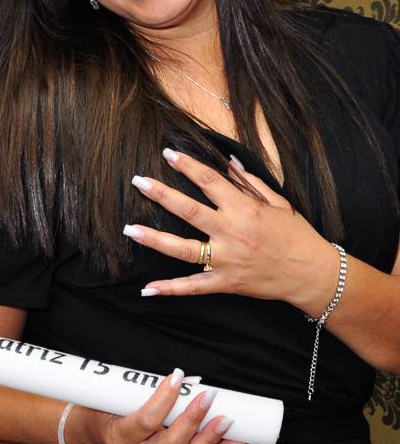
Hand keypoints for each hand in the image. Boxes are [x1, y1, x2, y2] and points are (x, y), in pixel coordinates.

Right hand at [74, 368, 247, 443]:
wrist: (92, 434)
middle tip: (209, 396)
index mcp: (120, 436)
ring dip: (211, 439)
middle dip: (194, 419)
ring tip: (227, 421)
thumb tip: (186, 380)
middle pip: (172, 442)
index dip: (164, 399)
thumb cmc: (101, 411)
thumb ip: (143, 390)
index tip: (177, 377)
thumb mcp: (113, 397)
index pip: (147, 420)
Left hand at [124, 148, 338, 312]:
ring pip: (183, 249)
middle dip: (161, 195)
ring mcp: (227, 260)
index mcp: (245, 210)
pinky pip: (193, 286)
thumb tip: (228, 161)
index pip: (210, 183)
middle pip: (189, 211)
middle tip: (138, 182)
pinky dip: (170, 288)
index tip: (168, 154)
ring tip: (130, 229)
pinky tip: (148, 288)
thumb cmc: (297, 235)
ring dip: (155, 239)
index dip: (188, 167)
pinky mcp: (225, 283)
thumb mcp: (279, 203)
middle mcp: (232, 233)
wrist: (313, 274)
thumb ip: (250, 182)